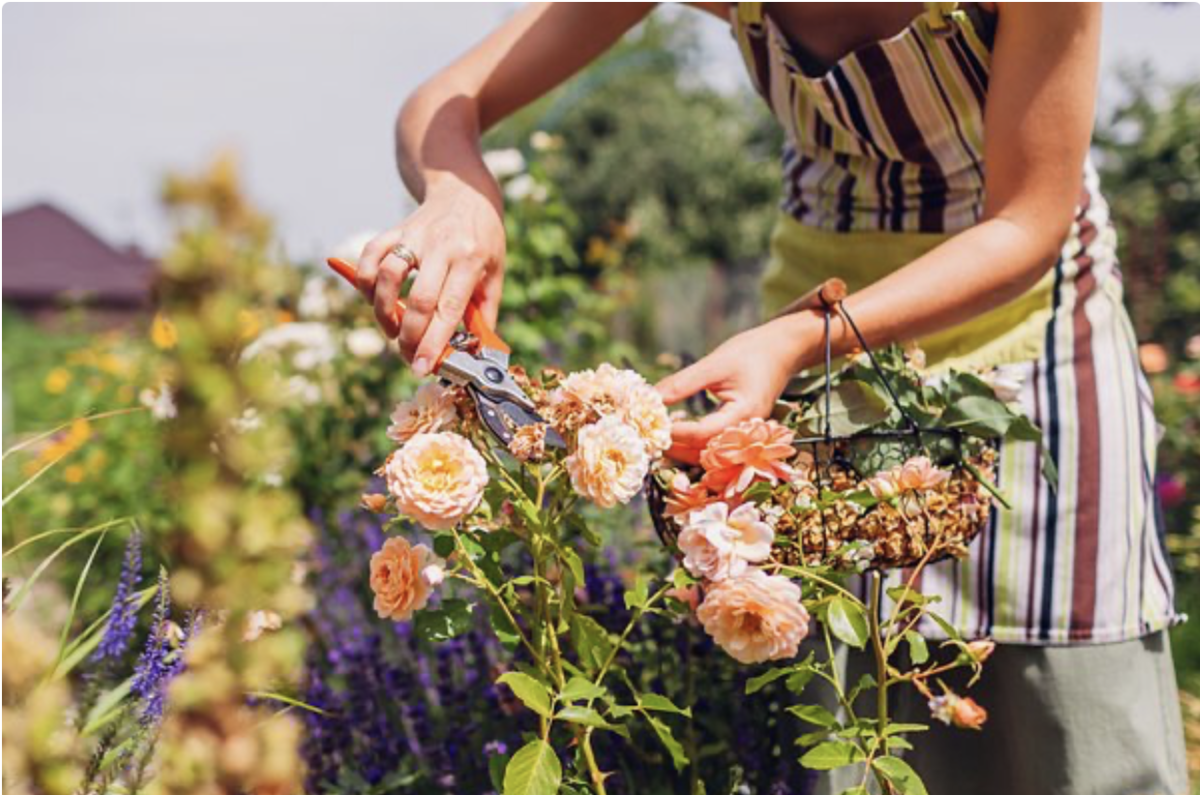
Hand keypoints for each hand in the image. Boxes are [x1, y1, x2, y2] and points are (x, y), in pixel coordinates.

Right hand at [354, 180, 505, 375]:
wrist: (466, 192)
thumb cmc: (483, 239)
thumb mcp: (495, 273)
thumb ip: (485, 313)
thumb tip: (475, 352)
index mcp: (470, 260)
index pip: (448, 308)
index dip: (434, 342)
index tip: (423, 367)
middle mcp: (441, 247)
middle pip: (418, 299)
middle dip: (409, 336)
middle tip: (407, 357)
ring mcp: (415, 236)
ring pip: (387, 276)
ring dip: (383, 310)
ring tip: (392, 329)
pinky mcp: (395, 230)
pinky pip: (371, 255)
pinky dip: (365, 280)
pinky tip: (374, 298)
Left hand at [655, 313, 822, 463]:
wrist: (782, 350)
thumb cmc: (751, 352)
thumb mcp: (714, 364)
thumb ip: (683, 384)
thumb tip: (651, 398)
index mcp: (744, 414)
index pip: (702, 433)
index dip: (674, 431)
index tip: (649, 424)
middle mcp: (747, 431)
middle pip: (706, 453)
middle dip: (676, 448)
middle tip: (648, 438)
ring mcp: (746, 434)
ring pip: (711, 456)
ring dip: (684, 451)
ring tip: (658, 440)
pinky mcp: (742, 432)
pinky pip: (717, 448)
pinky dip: (695, 446)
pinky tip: (676, 437)